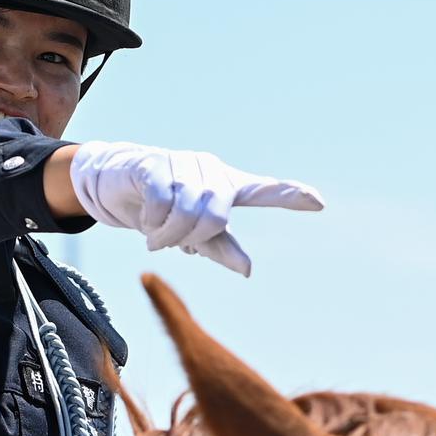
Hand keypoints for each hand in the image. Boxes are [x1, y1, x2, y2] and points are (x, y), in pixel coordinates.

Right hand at [63, 142, 323, 277]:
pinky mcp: (155, 164)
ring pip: (187, 210)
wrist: (117, 186)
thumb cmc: (164, 211)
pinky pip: (161, 203)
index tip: (318, 202)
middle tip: (173, 243)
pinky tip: (146, 224)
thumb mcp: (194, 235)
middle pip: (216, 215)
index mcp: (226, 187)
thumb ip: (221, 249)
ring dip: (169, 234)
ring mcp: (183, 164)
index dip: (290, 196)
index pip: (264, 191)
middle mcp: (210, 171)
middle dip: (193, 238)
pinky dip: (153, 223)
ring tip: (157, 237)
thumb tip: (248, 270)